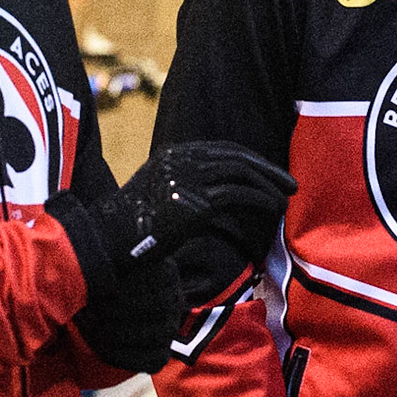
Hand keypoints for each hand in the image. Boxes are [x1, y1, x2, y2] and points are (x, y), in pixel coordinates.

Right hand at [44, 142, 295, 372]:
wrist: (107, 245)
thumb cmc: (131, 231)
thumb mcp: (158, 198)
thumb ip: (184, 189)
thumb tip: (216, 197)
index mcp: (172, 155)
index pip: (222, 150)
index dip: (251, 160)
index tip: (269, 173)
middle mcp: (180, 160)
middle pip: (236, 156)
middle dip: (267, 169)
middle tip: (290, 184)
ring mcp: (186, 178)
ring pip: (241, 172)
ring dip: (269, 184)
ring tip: (286, 198)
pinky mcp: (194, 201)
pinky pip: (238, 194)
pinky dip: (260, 199)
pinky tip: (273, 207)